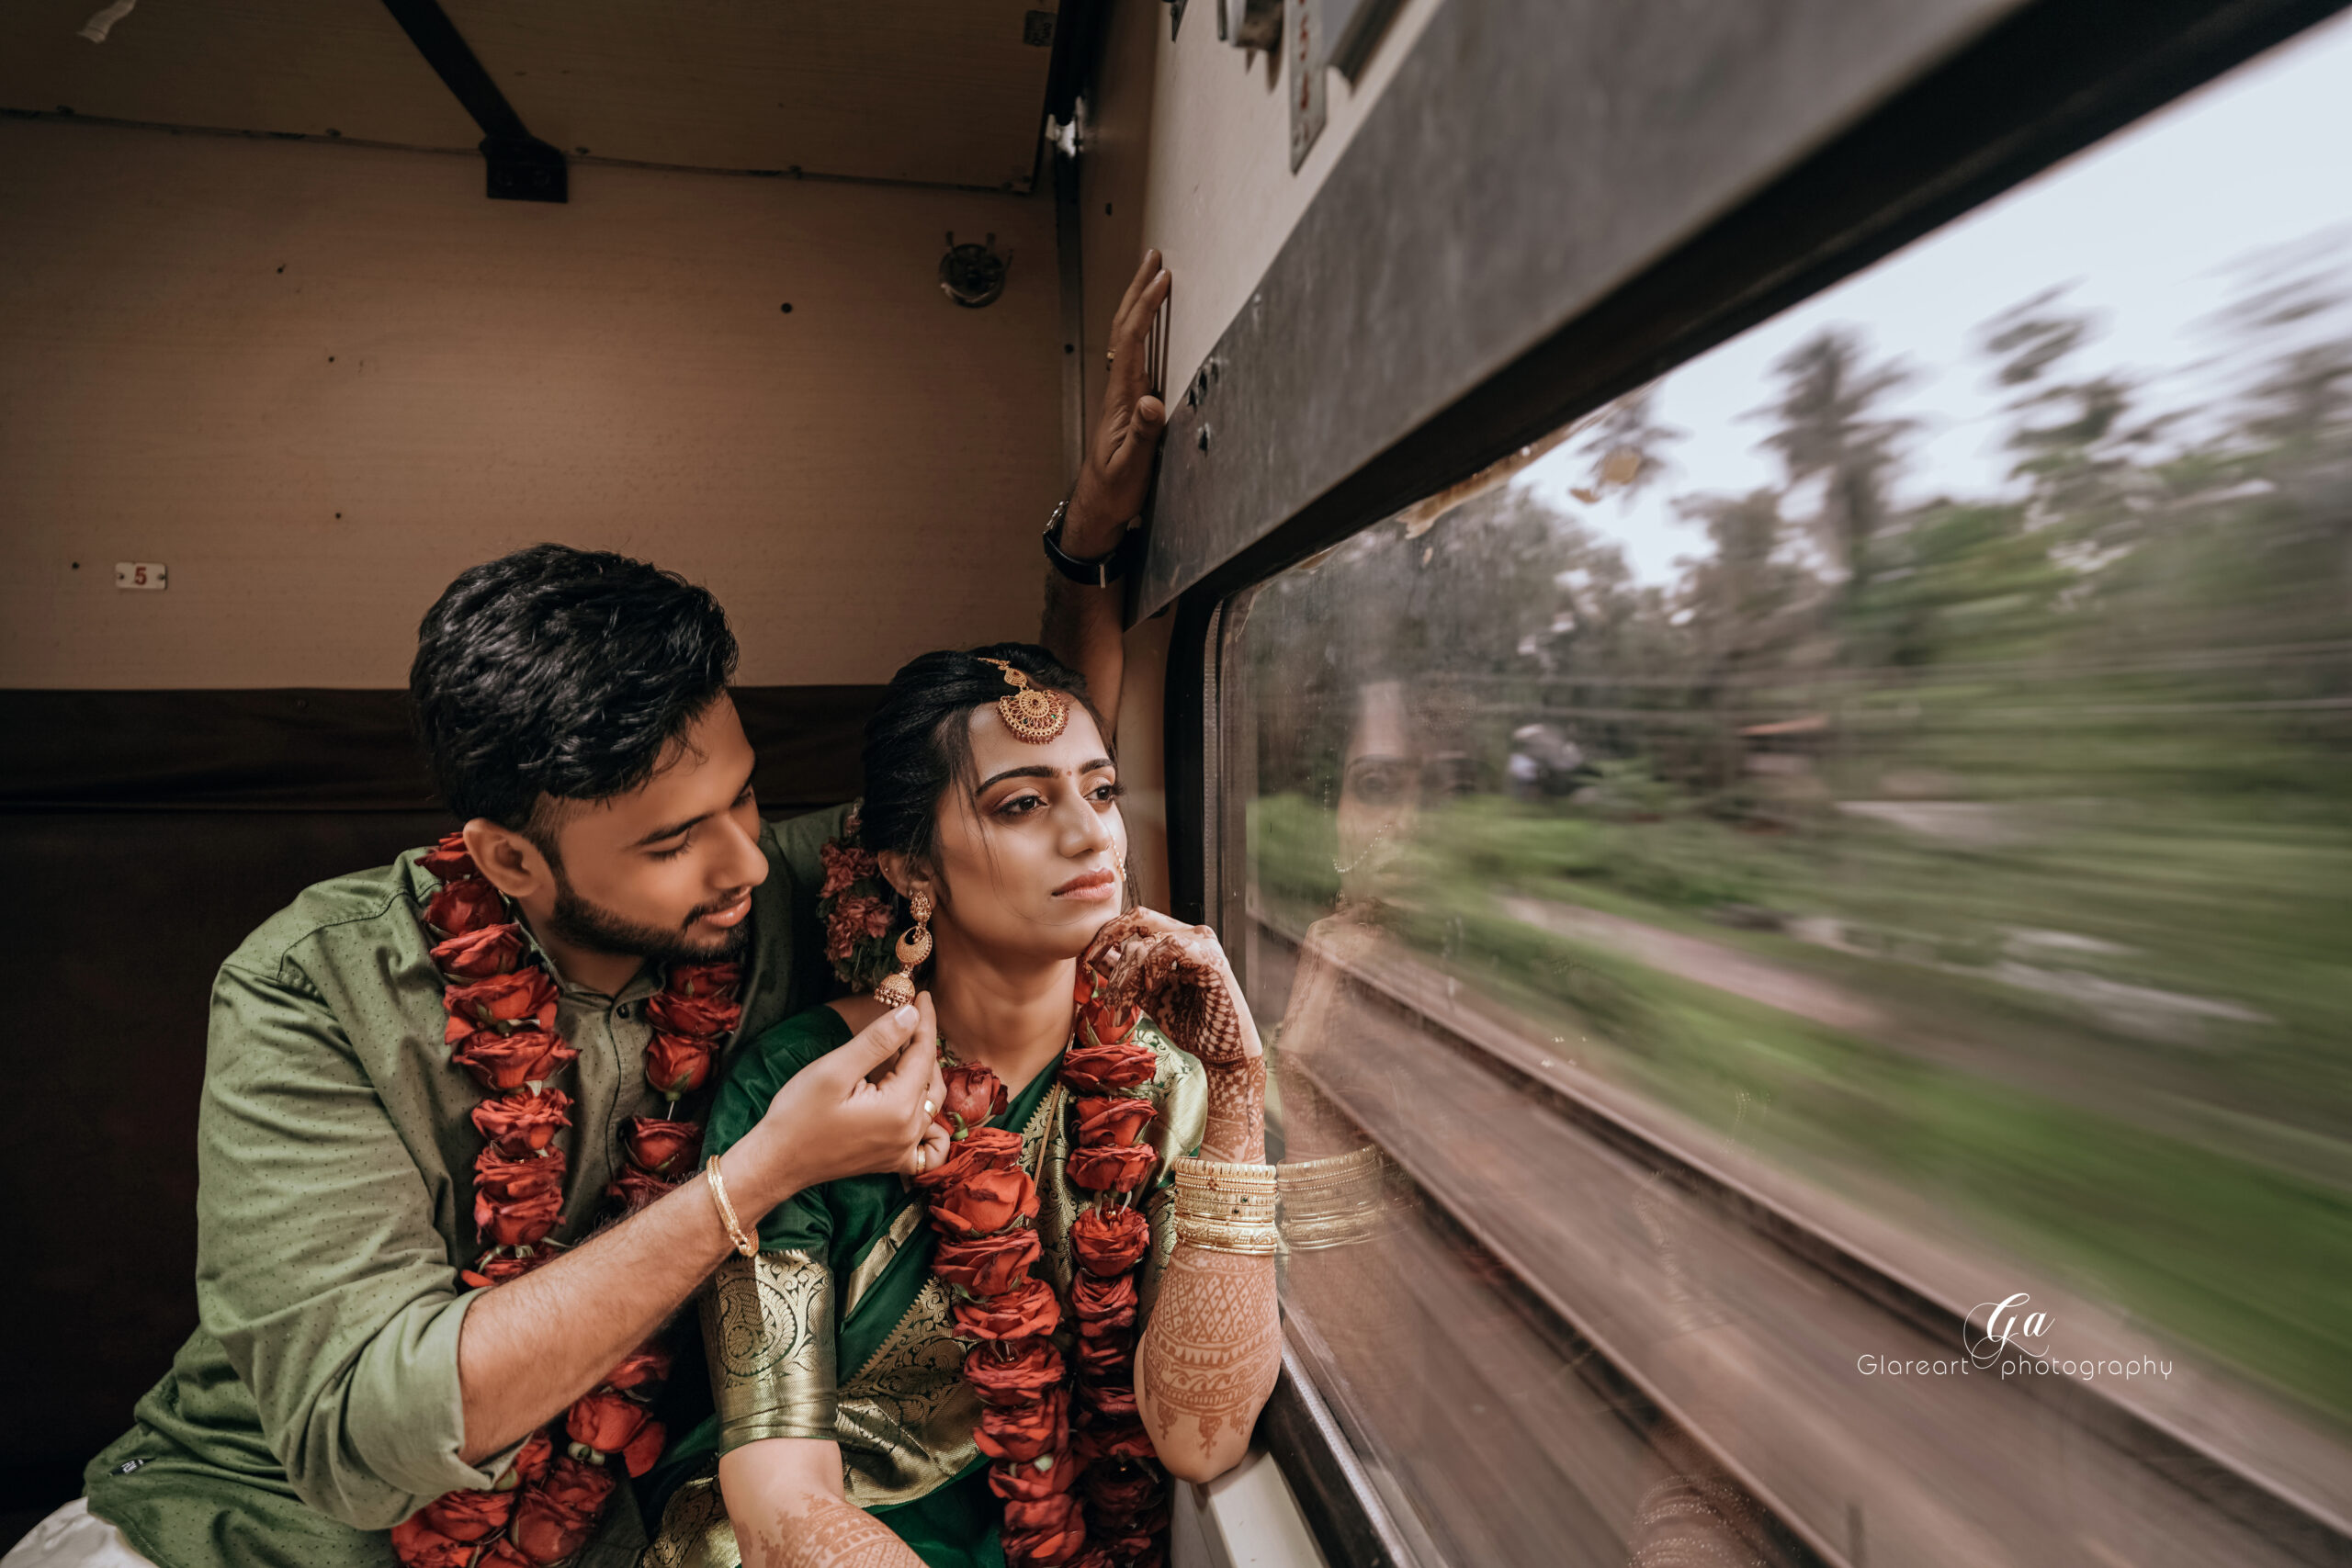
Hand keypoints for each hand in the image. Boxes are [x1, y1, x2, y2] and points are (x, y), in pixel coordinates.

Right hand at [733, 995, 951, 1210]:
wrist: (777, 1162)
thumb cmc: (798, 1115)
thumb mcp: (835, 1069)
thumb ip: (877, 1041)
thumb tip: (911, 1014)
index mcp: (898, 1107)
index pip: (923, 1053)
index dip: (924, 1021)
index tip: (922, 995)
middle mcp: (909, 1131)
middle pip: (929, 1076)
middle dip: (922, 1043)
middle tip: (910, 1015)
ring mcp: (902, 1150)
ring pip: (930, 1102)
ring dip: (924, 1073)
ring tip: (907, 1047)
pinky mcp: (892, 1160)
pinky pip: (928, 1144)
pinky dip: (930, 1124)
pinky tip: (917, 1106)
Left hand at [1064, 250, 1172, 553]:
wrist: (1096, 507)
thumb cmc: (1114, 490)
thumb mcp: (1132, 467)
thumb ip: (1144, 435)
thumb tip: (1152, 402)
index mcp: (1121, 398)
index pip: (1132, 340)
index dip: (1147, 306)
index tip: (1162, 279)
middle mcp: (1119, 389)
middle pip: (1125, 327)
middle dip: (1139, 289)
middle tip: (1154, 256)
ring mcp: (1121, 393)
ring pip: (1127, 337)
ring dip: (1138, 303)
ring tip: (1152, 276)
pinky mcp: (1128, 402)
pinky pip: (1133, 352)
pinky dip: (1142, 327)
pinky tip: (1149, 323)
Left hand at [1083, 909, 1261, 1070]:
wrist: (1220, 1051)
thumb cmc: (1190, 1024)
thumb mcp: (1146, 997)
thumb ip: (1126, 976)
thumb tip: (1095, 960)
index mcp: (1176, 940)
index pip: (1135, 920)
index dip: (1107, 933)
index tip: (1087, 958)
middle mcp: (1190, 934)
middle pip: (1138, 918)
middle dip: (1108, 941)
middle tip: (1093, 968)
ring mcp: (1202, 943)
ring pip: (1146, 942)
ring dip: (1125, 977)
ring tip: (1122, 1005)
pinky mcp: (1211, 958)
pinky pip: (1170, 947)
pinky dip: (1152, 969)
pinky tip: (1151, 988)